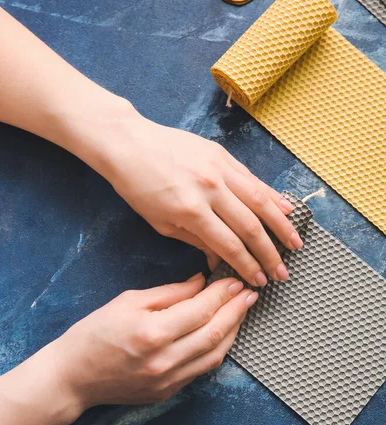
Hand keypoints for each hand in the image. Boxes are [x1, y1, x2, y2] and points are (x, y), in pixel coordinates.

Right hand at [55, 274, 256, 407]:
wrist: (73, 376)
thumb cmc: (95, 332)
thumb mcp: (128, 301)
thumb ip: (169, 293)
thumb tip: (201, 282)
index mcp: (152, 332)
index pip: (200, 310)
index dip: (222, 294)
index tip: (234, 281)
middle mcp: (164, 360)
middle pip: (214, 333)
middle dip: (236, 311)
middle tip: (250, 294)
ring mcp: (168, 381)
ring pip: (214, 354)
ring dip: (233, 331)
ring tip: (241, 312)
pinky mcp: (168, 392)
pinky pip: (202, 369)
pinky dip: (217, 349)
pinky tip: (222, 334)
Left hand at [95, 106, 302, 286]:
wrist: (129, 144)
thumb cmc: (138, 187)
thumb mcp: (161, 223)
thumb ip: (195, 240)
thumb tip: (220, 259)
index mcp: (192, 211)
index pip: (230, 245)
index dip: (248, 266)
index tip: (260, 281)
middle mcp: (211, 189)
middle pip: (250, 226)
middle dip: (269, 253)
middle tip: (282, 272)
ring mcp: (219, 169)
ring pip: (260, 200)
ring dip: (281, 225)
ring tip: (296, 243)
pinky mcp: (222, 155)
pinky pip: (252, 178)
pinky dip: (271, 194)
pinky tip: (286, 208)